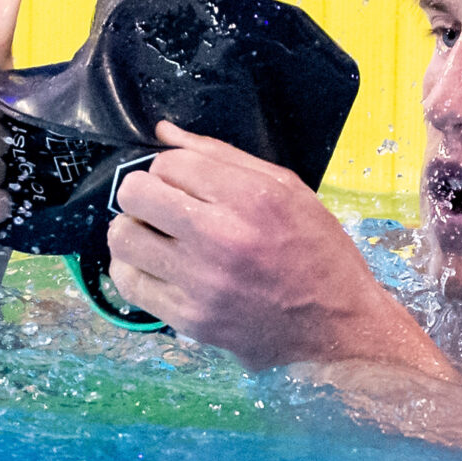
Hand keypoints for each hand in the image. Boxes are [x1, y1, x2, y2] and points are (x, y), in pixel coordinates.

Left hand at [106, 122, 454, 372]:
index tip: (186, 183)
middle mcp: (222, 236)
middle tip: (163, 206)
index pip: (170, 162)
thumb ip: (222, 156)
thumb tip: (165, 132)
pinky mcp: (190, 319)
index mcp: (252, 197)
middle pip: (135, 193)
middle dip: (144, 193)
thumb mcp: (289, 190)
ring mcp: (202, 282)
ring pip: (123, 237)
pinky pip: (129, 282)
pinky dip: (135, 269)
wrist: (338, 328)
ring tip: (159, 238)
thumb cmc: (318, 253)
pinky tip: (158, 267)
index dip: (172, 168)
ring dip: (135, 230)